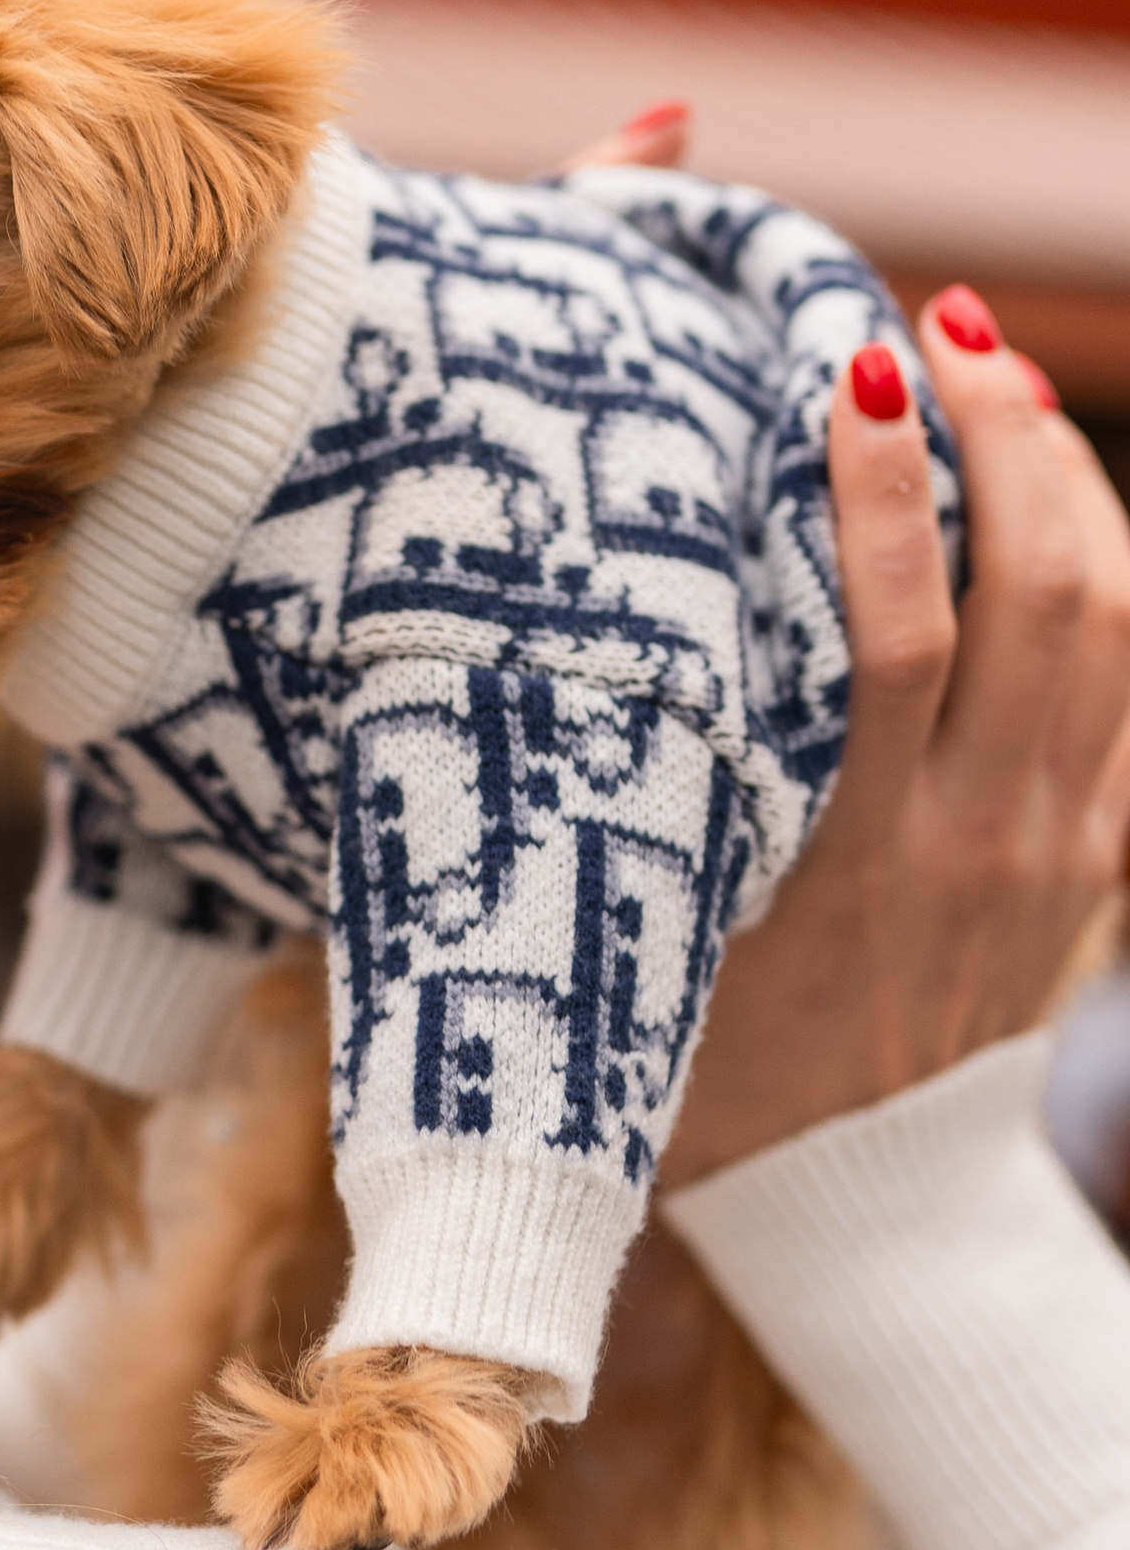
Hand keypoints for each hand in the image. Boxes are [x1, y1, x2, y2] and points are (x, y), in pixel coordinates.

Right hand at [661, 294, 1129, 1187]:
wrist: (858, 1223)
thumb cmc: (711, 1085)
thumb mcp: (648, 956)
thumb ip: (618, 828)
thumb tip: (482, 687)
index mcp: (863, 864)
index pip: (899, 640)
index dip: (883, 497)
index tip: (847, 376)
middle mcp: (982, 844)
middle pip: (1040, 598)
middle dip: (1000, 441)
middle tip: (931, 326)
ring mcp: (1058, 852)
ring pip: (1113, 626)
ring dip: (1065, 482)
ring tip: (995, 375)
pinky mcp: (1095, 865)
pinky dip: (1109, 573)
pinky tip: (1058, 497)